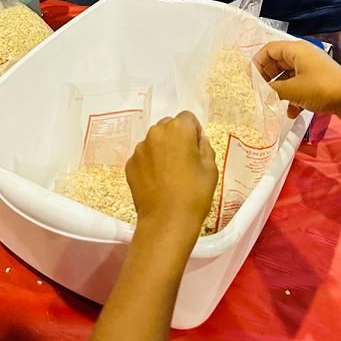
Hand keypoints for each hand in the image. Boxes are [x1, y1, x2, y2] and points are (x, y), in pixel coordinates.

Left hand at [126, 112, 216, 242]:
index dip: (195, 133)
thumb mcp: (211, 168)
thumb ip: (204, 146)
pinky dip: (150, 164)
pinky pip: (144, 157)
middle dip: (177, 138)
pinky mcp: (130, 164)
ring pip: (155, 141)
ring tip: (170, 174)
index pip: (188, 118)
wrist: (167, 221)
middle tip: (184, 161)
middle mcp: (155, 132)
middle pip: (169, 126)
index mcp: (178, 129)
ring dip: (162, 150)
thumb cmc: (194, 194)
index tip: (197, 150)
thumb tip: (197, 140)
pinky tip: (158, 182)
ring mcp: (140, 148)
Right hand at [254, 40, 340, 124]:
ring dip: (279, 90)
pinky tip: (291, 113)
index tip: (248, 79)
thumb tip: (259, 91)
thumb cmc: (322, 88)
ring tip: (271, 103)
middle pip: (277, 63)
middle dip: (267, 78)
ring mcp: (312, 70)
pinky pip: (299, 87)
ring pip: (287, 77)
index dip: (257, 63)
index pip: (269, 49)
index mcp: (296, 50)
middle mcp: (303, 56)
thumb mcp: (293, 90)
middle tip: (257, 92)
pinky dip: (292, 98)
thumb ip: (272, 89)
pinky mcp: (318, 83)